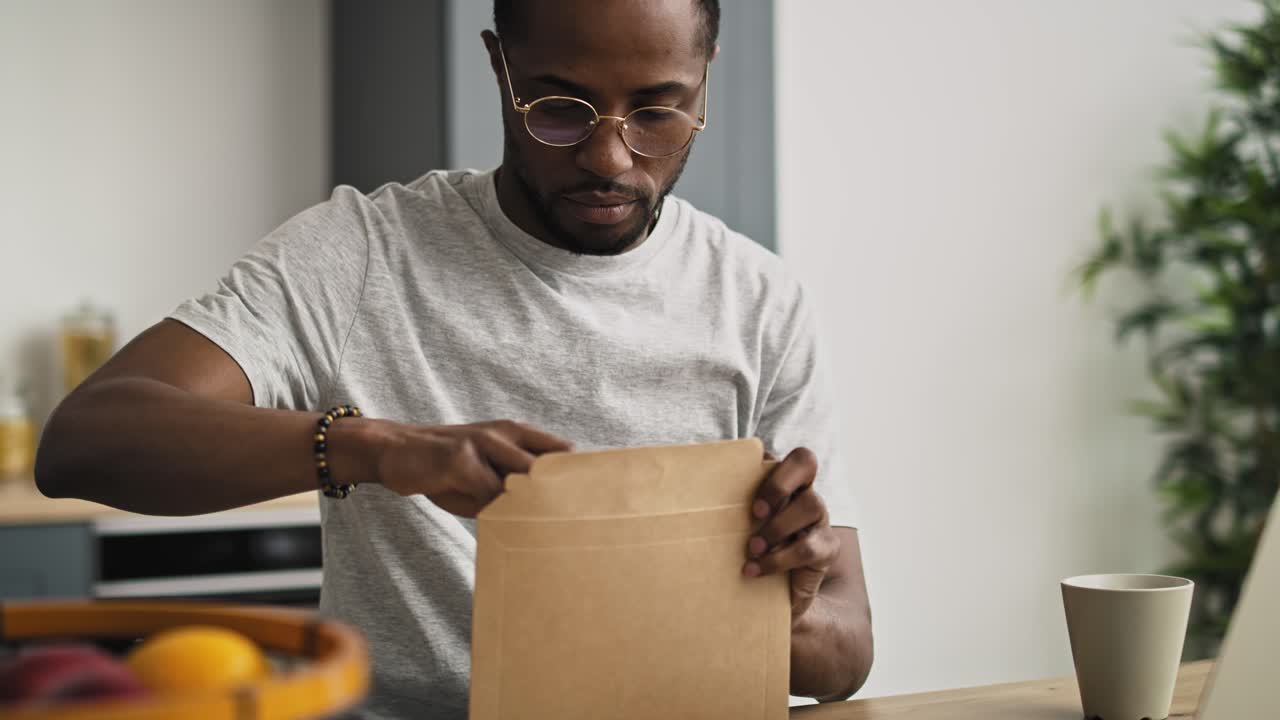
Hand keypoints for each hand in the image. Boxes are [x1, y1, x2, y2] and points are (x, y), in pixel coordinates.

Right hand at [368, 419, 572, 516]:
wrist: (395, 451)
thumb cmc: (447, 469)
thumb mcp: (486, 473)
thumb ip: (514, 489)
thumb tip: (547, 516)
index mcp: (516, 433)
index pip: (562, 451)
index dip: (578, 477)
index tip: (591, 505)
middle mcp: (505, 433)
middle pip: (552, 464)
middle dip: (563, 494)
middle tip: (575, 524)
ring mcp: (483, 443)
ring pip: (523, 479)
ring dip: (531, 506)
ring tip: (540, 529)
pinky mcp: (461, 460)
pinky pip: (490, 494)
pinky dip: (497, 512)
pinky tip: (496, 523)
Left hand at [743, 447, 841, 620]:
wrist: (777, 592)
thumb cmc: (750, 548)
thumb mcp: (738, 524)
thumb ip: (728, 506)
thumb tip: (684, 490)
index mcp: (787, 481)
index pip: (797, 455)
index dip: (777, 464)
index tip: (752, 490)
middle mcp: (806, 493)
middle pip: (806, 462)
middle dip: (776, 485)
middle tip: (754, 513)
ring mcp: (820, 519)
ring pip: (810, 504)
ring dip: (776, 527)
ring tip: (751, 548)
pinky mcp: (827, 548)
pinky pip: (809, 548)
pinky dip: (778, 560)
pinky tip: (755, 569)